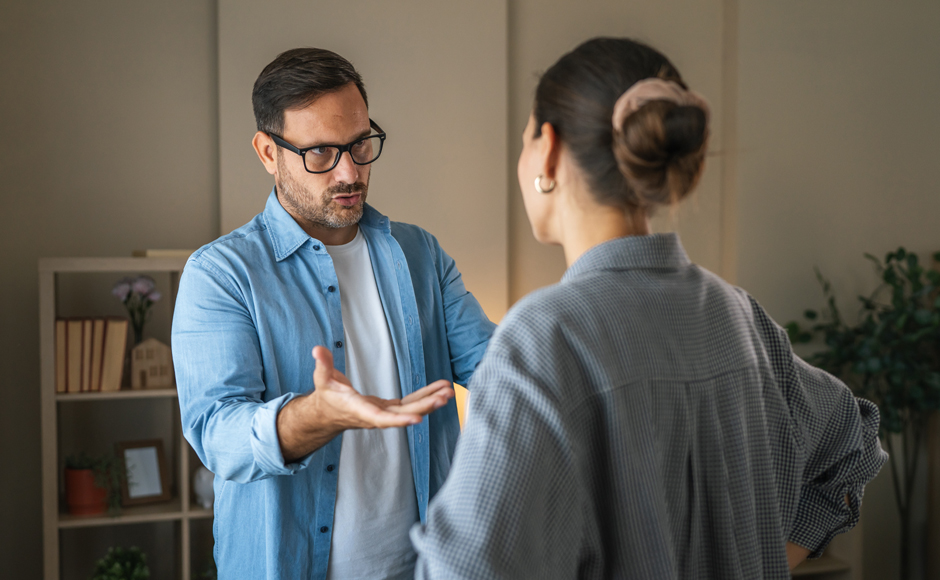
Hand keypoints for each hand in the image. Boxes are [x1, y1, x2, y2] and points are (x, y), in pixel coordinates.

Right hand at [277, 346, 453, 461]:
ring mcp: (384, 413)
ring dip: (430, 401)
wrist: (327, 414)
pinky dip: (425, 396)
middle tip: (443, 398)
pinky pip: (410, 404)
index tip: (417, 419)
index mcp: (359, 410)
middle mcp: (375, 415)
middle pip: (402, 413)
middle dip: (424, 407)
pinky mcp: (389, 409)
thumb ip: (322, 365)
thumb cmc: (326, 397)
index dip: (398, 419)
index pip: (380, 418)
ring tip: (449, 393)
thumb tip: (318, 349)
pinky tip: (440, 390)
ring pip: (410, 409)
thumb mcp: (321, 379)